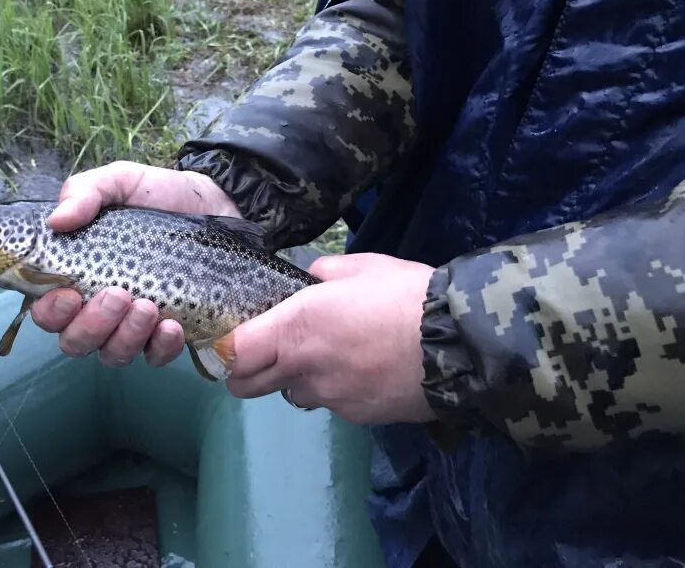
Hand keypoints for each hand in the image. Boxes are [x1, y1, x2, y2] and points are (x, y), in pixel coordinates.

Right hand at [30, 161, 240, 367]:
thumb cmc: (158, 194)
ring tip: (147, 306)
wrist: (218, 200)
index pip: (48, 311)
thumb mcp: (120, 182)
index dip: (51, 312)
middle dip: (91, 326)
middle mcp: (100, 308)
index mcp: (78, 274)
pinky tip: (172, 325)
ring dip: (126, 336)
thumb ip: (85, 192)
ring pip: (113, 354)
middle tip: (118, 294)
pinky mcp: (170, 333)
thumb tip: (56, 220)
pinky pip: (156, 357)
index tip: (69, 294)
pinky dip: (160, 347)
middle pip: (76, 341)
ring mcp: (134, 326)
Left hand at [226, 253, 436, 424]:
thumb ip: (324, 273)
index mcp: (295, 328)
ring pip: (293, 395)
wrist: (459, 344)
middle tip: (268, 352)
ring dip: (299, 379)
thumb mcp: (361, 266)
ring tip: (330, 356)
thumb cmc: (404, 295)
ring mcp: (330, 399)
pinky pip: (332, 405)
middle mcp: (303, 369)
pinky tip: (364, 371)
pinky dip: (338, 391)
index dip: (225, 348)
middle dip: (249, 372)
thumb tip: (313, 279)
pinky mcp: (358, 418)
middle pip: (247, 387)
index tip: (235, 338)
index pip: (233, 353)